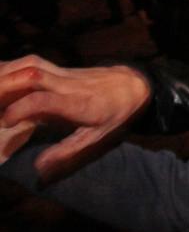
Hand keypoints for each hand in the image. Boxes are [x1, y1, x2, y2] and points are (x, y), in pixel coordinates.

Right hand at [0, 55, 151, 181]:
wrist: (132, 85)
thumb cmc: (114, 115)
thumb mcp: (96, 138)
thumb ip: (67, 152)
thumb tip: (39, 169)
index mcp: (78, 104)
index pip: (44, 100)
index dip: (20, 109)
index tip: (5, 122)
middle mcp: (69, 85)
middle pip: (33, 75)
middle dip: (3, 85)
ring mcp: (64, 73)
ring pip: (31, 64)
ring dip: (5, 72)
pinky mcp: (60, 67)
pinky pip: (32, 63)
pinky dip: (12, 67)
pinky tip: (0, 76)